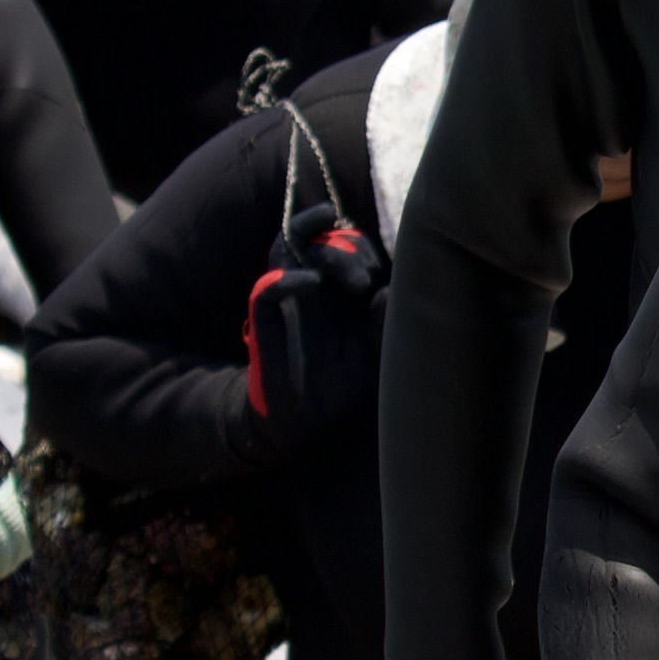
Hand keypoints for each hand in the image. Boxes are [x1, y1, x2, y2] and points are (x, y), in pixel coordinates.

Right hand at [242, 204, 388, 445]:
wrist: (310, 424)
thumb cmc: (348, 383)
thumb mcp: (376, 350)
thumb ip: (384, 320)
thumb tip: (392, 290)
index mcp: (343, 289)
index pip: (350, 246)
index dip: (363, 246)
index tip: (380, 268)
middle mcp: (315, 287)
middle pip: (322, 240)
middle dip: (345, 247)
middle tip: (362, 281)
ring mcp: (289, 301)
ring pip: (287, 247)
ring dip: (307, 235)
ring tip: (330, 244)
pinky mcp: (266, 323)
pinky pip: (266, 290)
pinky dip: (285, 279)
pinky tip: (310, 282)